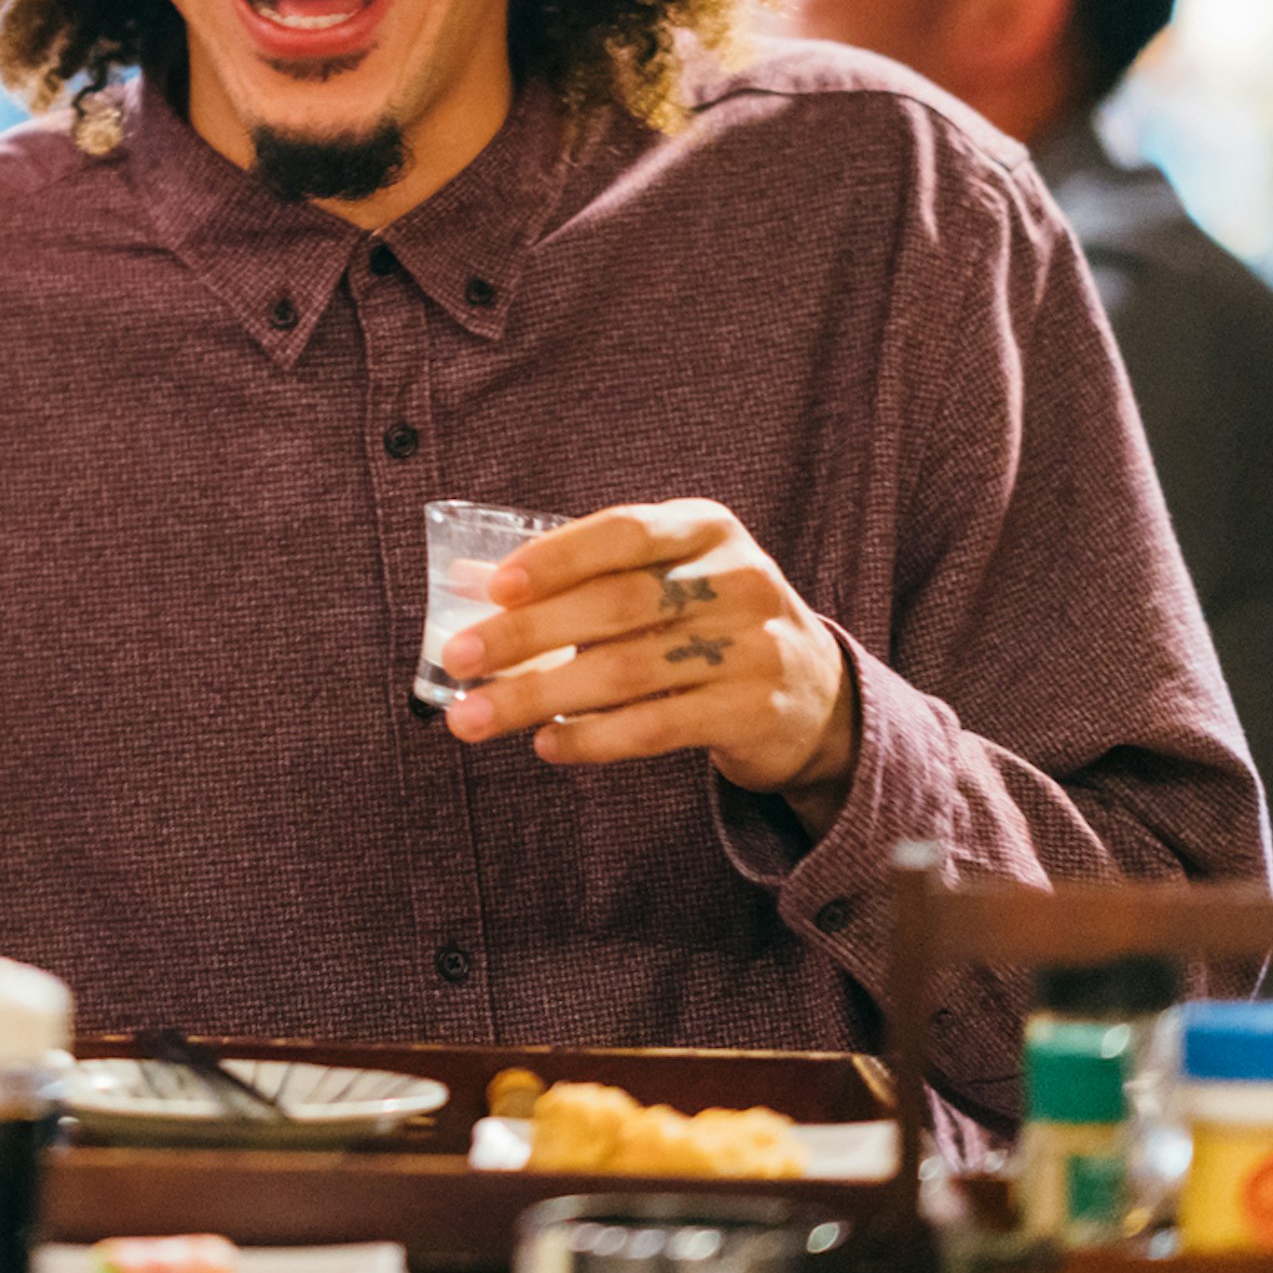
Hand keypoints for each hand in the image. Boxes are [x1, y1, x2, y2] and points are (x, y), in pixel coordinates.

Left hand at [435, 500, 862, 831]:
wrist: (816, 694)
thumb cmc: (708, 623)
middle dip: (524, 635)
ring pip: (625, 672)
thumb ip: (576, 576)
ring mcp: (753, 647)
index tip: (493, 587)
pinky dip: (591, 738)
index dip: (556, 558)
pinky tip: (546, 744)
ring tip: (474, 717)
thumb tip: (465, 580)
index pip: (623, 532)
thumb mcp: (661, 579)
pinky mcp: (752, 711)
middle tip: (456, 660)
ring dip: (537, 697)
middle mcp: (737, 579)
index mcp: (707, 528)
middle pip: (614, 606)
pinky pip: (655, 726)